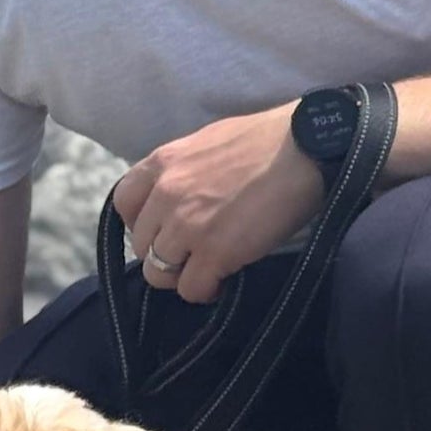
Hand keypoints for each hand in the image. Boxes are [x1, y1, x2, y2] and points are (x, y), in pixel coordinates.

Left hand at [112, 104, 325, 303]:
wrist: (307, 146)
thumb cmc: (267, 140)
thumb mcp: (208, 143)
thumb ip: (184, 171)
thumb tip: (180, 197)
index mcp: (162, 163)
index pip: (123, 204)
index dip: (141, 223)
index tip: (163, 230)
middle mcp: (166, 194)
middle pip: (141, 245)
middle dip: (166, 253)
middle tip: (195, 253)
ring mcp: (187, 226)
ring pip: (159, 273)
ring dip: (184, 275)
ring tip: (210, 269)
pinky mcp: (214, 252)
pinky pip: (191, 289)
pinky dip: (206, 290)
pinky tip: (224, 281)